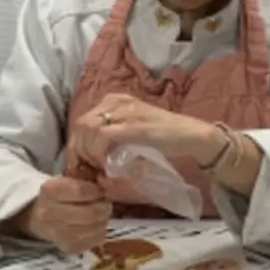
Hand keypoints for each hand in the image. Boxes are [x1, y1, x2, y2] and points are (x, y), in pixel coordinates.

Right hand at [14, 176, 110, 254]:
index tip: (101, 191)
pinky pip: (93, 241)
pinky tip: (96, 226)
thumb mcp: (65, 181)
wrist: (36, 217)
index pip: (81, 191)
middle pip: (89, 213)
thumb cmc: (56, 196)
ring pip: (93, 228)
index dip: (97, 191)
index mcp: (50, 191)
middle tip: (106, 204)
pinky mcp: (67, 247)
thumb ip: (84, 181)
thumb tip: (107, 186)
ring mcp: (57, 233)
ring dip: (103, 221)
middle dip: (104, 208)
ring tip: (102, 215)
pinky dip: (100, 233)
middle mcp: (49, 213)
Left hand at [69, 94, 224, 169]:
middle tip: (86, 169)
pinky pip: (103, 137)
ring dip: (88, 152)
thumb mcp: (133, 130)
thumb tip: (93, 156)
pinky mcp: (134, 125)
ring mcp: (126, 111)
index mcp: (115, 100)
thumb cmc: (164, 137)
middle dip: (79, 149)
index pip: (83, 120)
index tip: (81, 163)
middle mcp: (117, 101)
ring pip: (88, 129)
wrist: (191, 135)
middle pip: (81, 124)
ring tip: (98, 167)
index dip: (77, 144)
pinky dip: (99, 153)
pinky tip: (107, 164)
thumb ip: (114, 136)